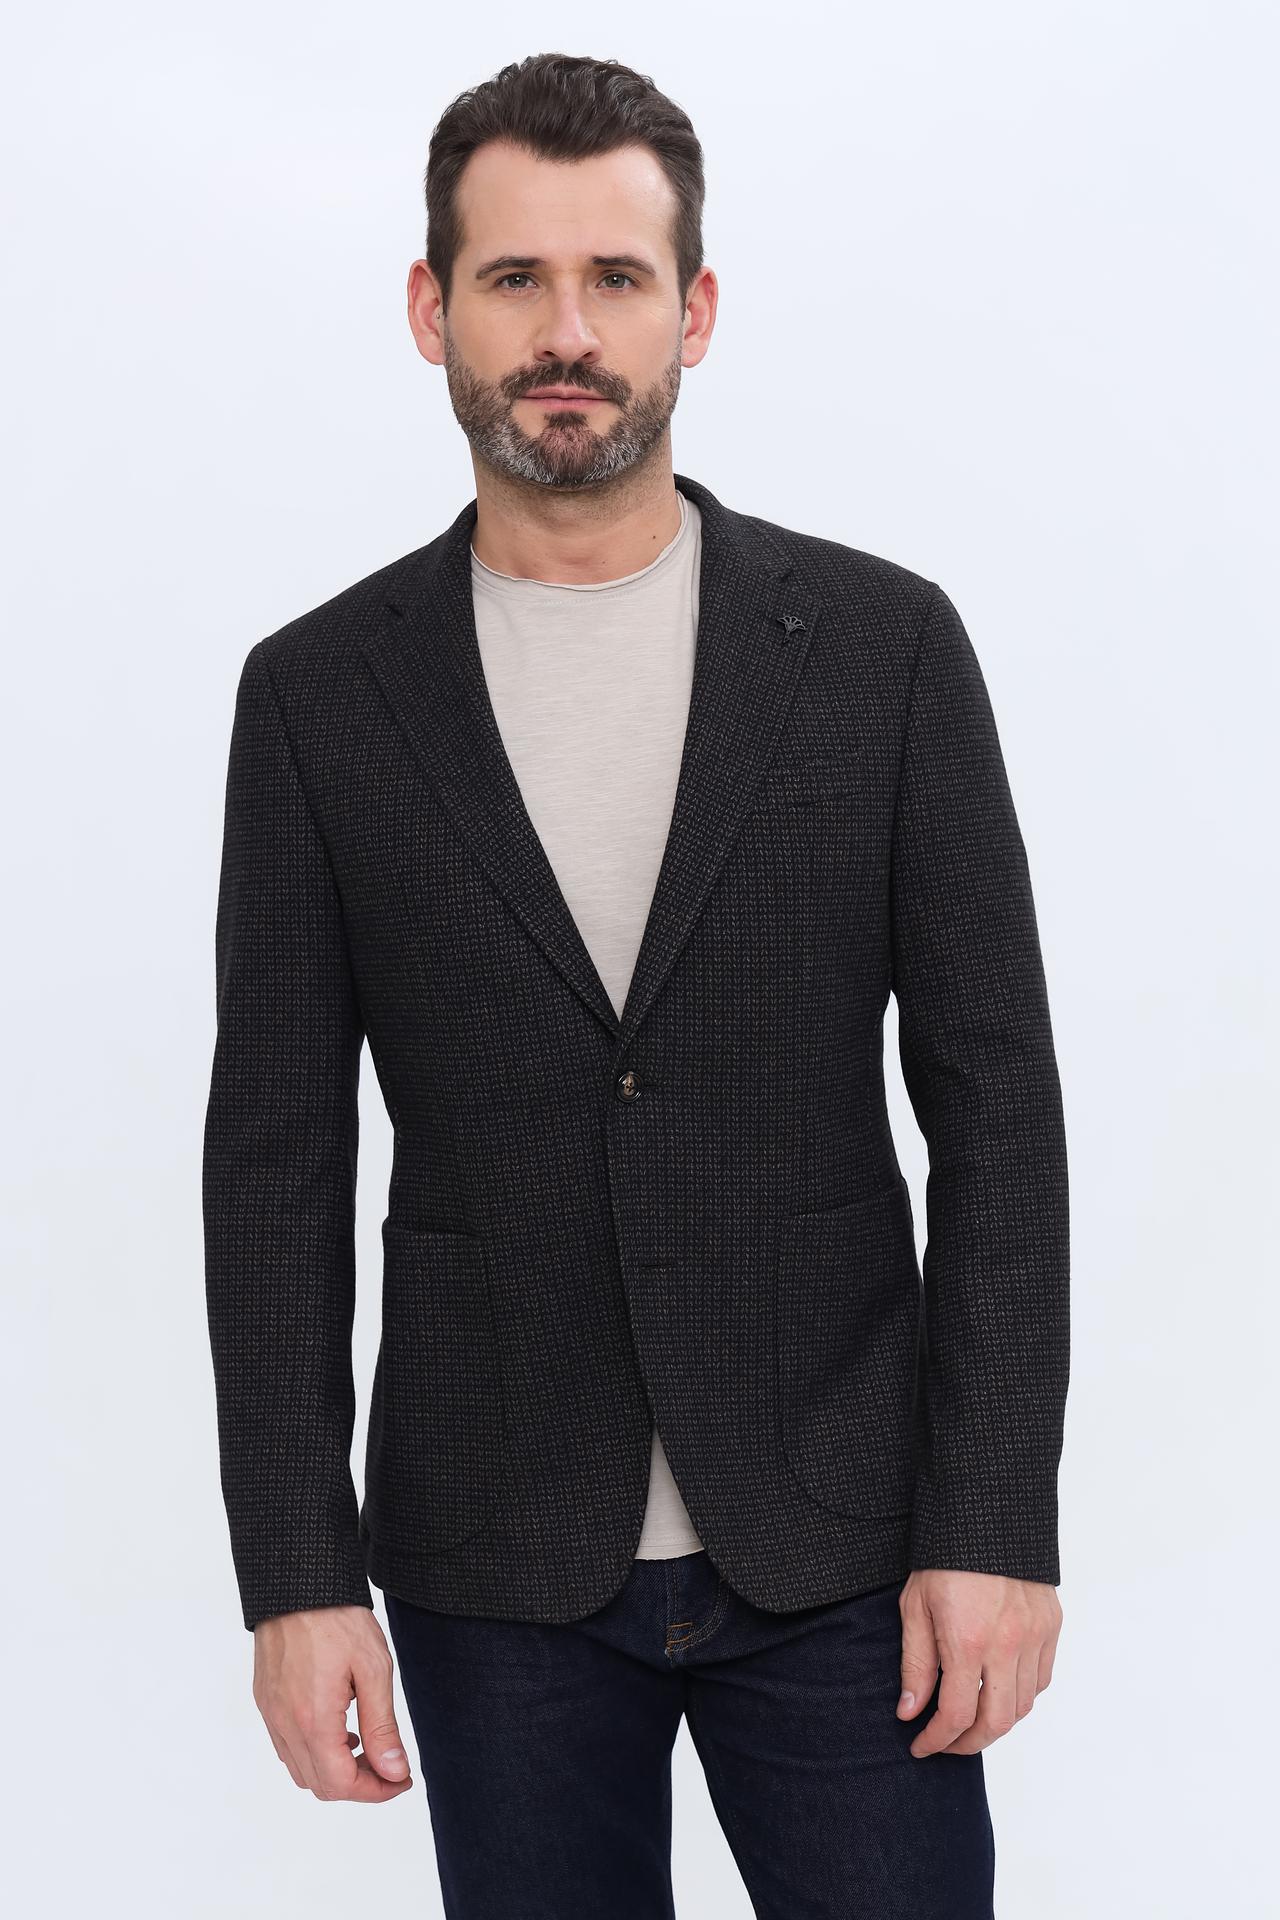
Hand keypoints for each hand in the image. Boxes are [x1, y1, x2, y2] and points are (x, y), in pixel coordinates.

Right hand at [252, 1604, 414, 1801]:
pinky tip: (338, 1727)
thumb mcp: (373, 1669)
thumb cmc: (337, 1618)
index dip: (376, 1791)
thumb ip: (382, 1726)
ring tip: (366, 1745)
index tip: (401, 1778)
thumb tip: (394, 1772)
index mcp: (313, 1721)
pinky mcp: (265, 1700)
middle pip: (319, 1785)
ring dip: (334, 1770)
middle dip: (359, 1784)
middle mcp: (285, 1724)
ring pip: (300, 1769)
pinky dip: (313, 1751)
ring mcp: (271, 1713)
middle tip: (389, 1765)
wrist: (297, 1581)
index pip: (342, 1785)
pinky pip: (286, 1746)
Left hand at [896, 1569, 1061, 1756]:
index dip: (937, 1740)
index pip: (957, 1715)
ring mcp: (1035, 1635)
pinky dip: (1022, 1696)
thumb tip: (911, 1712)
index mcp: (968, 1640)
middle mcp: (1008, 1644)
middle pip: (997, 1722)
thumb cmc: (944, 1556)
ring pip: (1024, 1705)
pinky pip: (1042, 1679)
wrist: (986, 1512)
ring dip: (997, 1722)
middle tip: (946, 1743)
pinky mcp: (1051, 1625)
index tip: (921, 1745)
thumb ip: (916, 1664)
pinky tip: (999, 1691)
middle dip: (969, 1743)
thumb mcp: (915, 1606)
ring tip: (970, 1720)